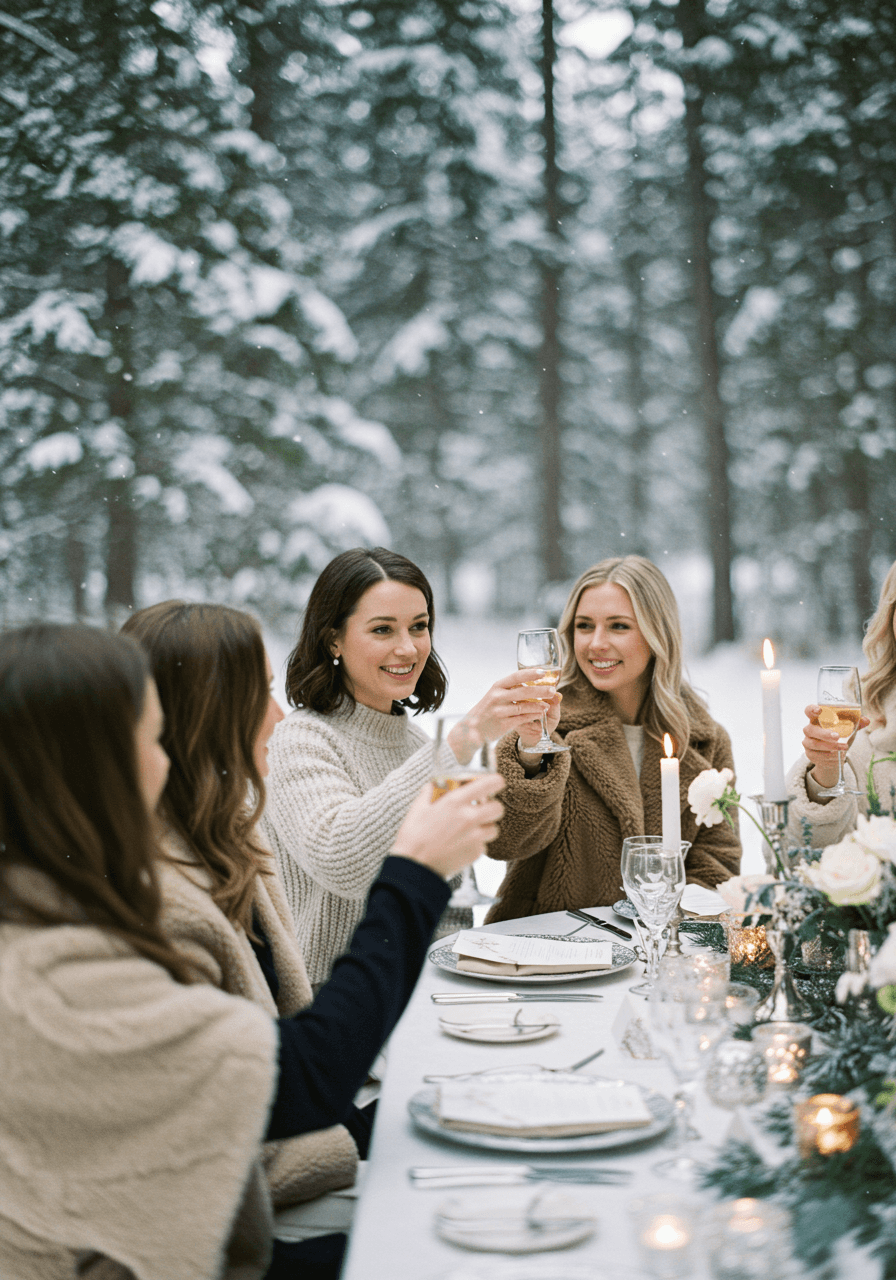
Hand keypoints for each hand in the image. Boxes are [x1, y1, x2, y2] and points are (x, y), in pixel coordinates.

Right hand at [390, 775, 504, 879]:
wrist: (414, 866)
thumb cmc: (413, 836)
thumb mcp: (419, 806)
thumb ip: (433, 790)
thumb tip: (441, 783)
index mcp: (455, 801)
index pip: (490, 784)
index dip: (495, 782)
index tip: (493, 784)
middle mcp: (469, 817)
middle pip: (498, 808)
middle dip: (491, 807)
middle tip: (480, 810)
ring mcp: (475, 837)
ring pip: (494, 828)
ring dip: (485, 827)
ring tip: (469, 829)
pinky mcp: (476, 853)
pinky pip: (484, 844)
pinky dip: (476, 843)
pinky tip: (461, 843)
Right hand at [448, 669, 562, 762]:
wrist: (473, 728)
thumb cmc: (488, 709)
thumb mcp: (496, 695)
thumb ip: (512, 690)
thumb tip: (534, 684)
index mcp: (497, 686)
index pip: (516, 677)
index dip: (531, 673)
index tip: (544, 671)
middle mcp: (497, 697)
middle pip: (523, 691)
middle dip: (540, 690)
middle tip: (552, 689)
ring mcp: (500, 711)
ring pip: (524, 706)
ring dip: (539, 705)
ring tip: (548, 704)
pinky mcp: (503, 724)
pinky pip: (522, 718)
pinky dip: (533, 715)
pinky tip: (541, 714)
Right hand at [802, 703, 868, 790]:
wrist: (834, 756)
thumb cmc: (839, 737)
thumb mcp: (848, 729)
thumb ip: (856, 723)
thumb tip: (866, 720)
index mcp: (817, 719)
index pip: (809, 711)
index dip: (812, 709)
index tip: (819, 710)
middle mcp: (810, 729)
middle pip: (810, 729)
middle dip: (824, 733)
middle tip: (837, 736)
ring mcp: (808, 741)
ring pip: (814, 743)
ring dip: (830, 745)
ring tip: (844, 747)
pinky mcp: (810, 753)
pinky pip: (816, 754)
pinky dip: (828, 755)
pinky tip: (835, 755)